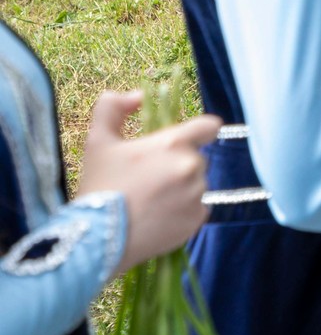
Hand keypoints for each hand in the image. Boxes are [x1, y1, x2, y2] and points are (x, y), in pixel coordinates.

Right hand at [76, 91, 218, 274]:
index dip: (201, 131)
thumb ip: (112, 108)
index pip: (209, 127)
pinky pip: (198, 209)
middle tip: (148, 179)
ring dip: (180, 189)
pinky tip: (158, 217)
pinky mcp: (197, 220)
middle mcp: (192, 166)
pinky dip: (183, 211)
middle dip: (177, 165)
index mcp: (174, 143)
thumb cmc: (99, 186)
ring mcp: (197, 194)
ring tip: (149, 201)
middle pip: (195, 159)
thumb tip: (138, 96)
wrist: (97, 238)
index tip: (190, 139)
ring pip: (196, 184)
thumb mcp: (97, 141)